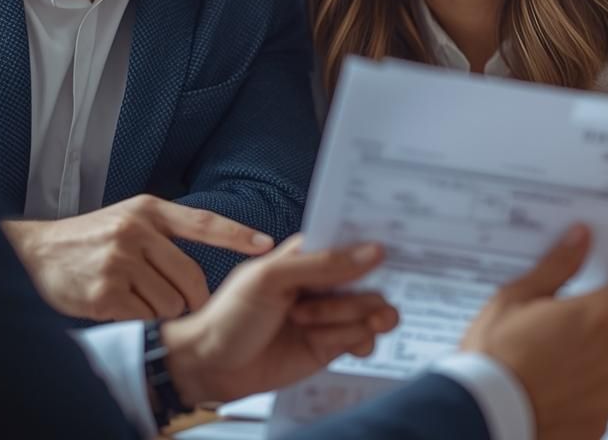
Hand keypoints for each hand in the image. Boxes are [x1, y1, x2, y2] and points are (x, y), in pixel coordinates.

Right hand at [2, 196, 274, 320]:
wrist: (37, 252)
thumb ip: (167, 230)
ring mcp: (119, 262)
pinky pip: (144, 318)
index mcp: (147, 210)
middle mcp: (136, 232)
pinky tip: (120, 306)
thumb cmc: (91, 239)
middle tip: (182, 303)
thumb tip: (220, 244)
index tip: (267, 246)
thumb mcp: (130, 217)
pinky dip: (139, 320)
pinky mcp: (105, 293)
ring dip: (162, 310)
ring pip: (170, 302)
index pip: (204, 222)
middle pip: (192, 277)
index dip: (238, 236)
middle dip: (193, 298)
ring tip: (137, 298)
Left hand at [160, 236, 397, 404]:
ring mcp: (329, 314)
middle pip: (367, 279)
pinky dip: (364, 341)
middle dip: (353, 296)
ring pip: (369, 309)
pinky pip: (365, 338)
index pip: (350, 241)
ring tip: (315, 329)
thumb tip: (374, 251)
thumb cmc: (230, 315)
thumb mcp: (270, 279)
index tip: (395, 249)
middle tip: (309, 311)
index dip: (374, 244)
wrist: (212, 366)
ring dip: (350, 319)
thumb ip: (322, 265)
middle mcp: (322, 282)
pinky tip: (351, 346)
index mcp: (307, 255)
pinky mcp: (331, 345)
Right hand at [461, 225, 607, 439]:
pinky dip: (580, 394)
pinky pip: (598, 398)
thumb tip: (581, 236)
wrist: (481, 416)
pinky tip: (549, 391)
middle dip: (594, 325)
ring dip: (588, 362)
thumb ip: (557, 266)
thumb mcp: (515, 298)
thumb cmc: (494, 355)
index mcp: (598, 317)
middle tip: (554, 330)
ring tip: (546, 365)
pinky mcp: (601, 424)